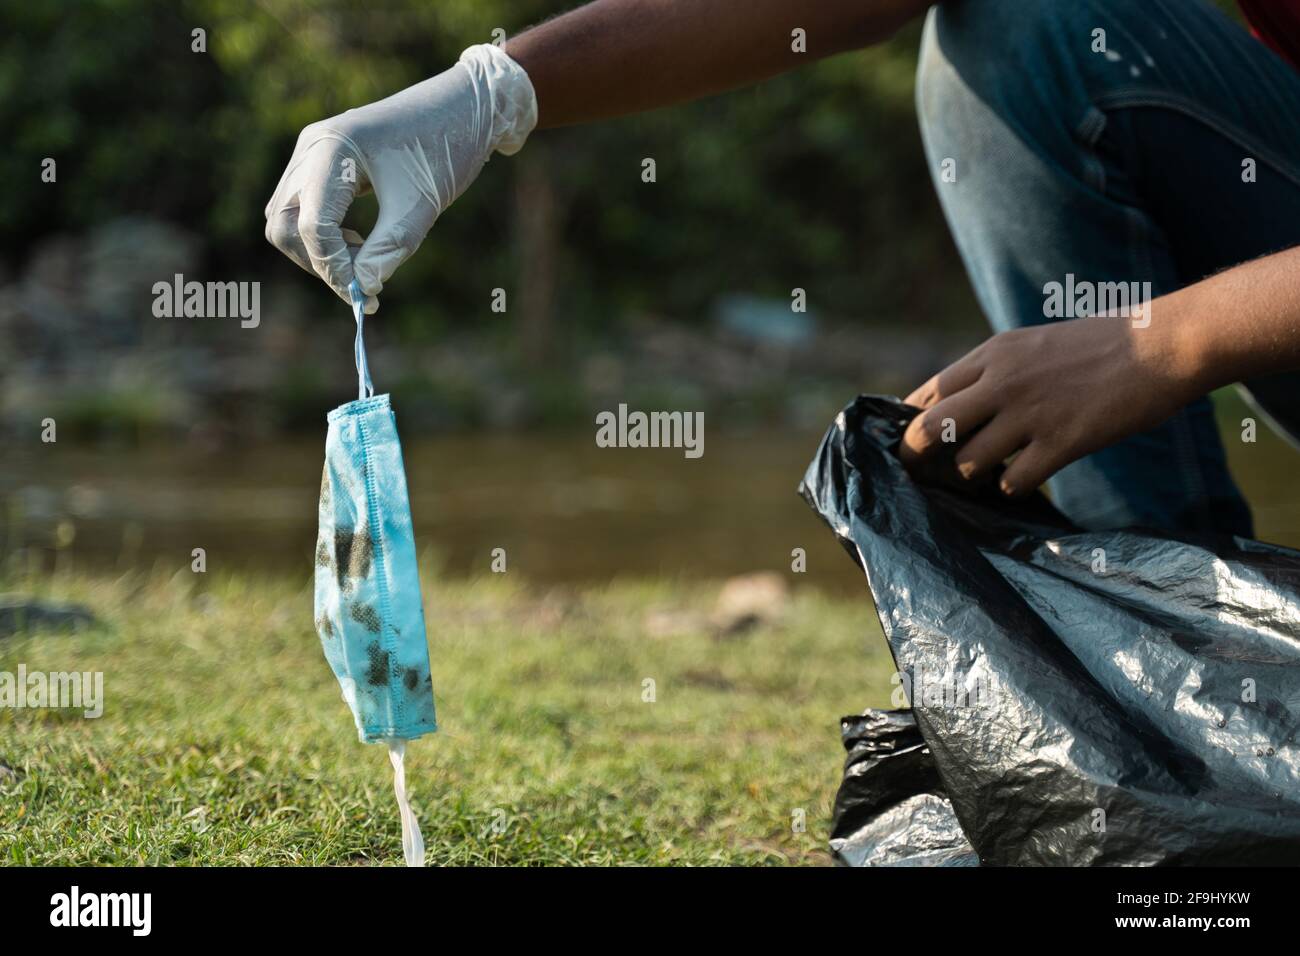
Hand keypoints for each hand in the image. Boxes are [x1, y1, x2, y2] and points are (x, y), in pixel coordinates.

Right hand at [264, 44, 536, 312]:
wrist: (464, 108)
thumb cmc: (446, 148)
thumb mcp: (421, 205)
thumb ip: (388, 249)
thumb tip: (362, 289)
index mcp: (333, 149)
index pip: (311, 225)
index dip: (333, 268)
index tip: (364, 296)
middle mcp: (312, 146)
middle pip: (284, 224)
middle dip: (317, 261)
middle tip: (360, 284)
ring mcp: (312, 150)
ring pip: (286, 218)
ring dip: (318, 250)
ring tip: (364, 259)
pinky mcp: (321, 159)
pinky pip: (302, 206)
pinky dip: (323, 234)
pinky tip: (359, 242)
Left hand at [900, 311, 1202, 495]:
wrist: (1162, 346)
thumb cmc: (1100, 345)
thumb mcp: (1033, 344)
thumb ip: (994, 372)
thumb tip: (956, 408)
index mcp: (993, 354)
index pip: (926, 395)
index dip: (912, 425)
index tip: (914, 443)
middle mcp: (1002, 382)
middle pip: (930, 431)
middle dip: (920, 457)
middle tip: (926, 474)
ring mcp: (1030, 414)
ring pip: (969, 463)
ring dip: (976, 475)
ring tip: (993, 470)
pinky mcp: (1061, 442)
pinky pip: (1013, 482)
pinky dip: (1013, 487)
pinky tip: (1027, 477)